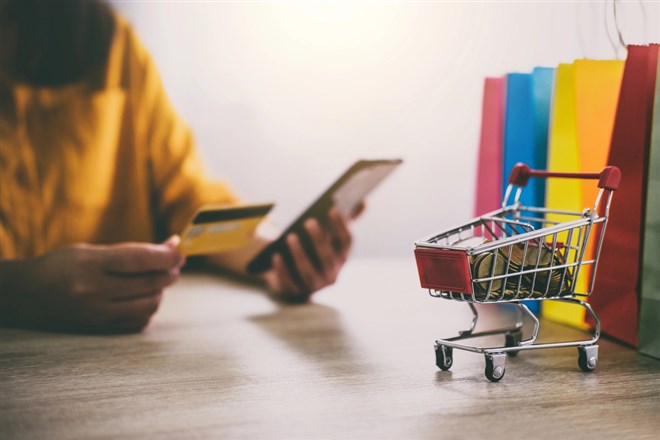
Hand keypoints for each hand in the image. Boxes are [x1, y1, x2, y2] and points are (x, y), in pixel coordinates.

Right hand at [0, 237, 184, 332]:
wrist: (23, 295)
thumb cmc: (61, 266)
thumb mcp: (91, 250)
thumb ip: (130, 251)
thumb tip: (171, 246)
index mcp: (89, 264)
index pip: (139, 259)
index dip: (166, 256)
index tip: (181, 252)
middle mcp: (93, 290)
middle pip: (148, 283)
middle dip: (169, 273)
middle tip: (174, 265)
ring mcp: (96, 313)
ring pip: (148, 305)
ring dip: (160, 292)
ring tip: (157, 282)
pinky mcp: (98, 329)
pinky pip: (137, 322)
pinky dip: (147, 310)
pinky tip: (142, 299)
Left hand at [262, 207, 353, 302]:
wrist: (292, 276)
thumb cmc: (312, 250)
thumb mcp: (328, 235)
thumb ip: (345, 220)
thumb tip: (364, 202)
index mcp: (341, 257)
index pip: (346, 241)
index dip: (341, 226)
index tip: (333, 209)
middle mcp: (331, 273)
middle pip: (327, 257)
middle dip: (319, 239)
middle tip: (309, 221)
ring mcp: (314, 285)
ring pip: (308, 272)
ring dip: (300, 254)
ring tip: (290, 237)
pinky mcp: (295, 292)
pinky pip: (289, 283)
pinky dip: (282, 270)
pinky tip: (276, 256)